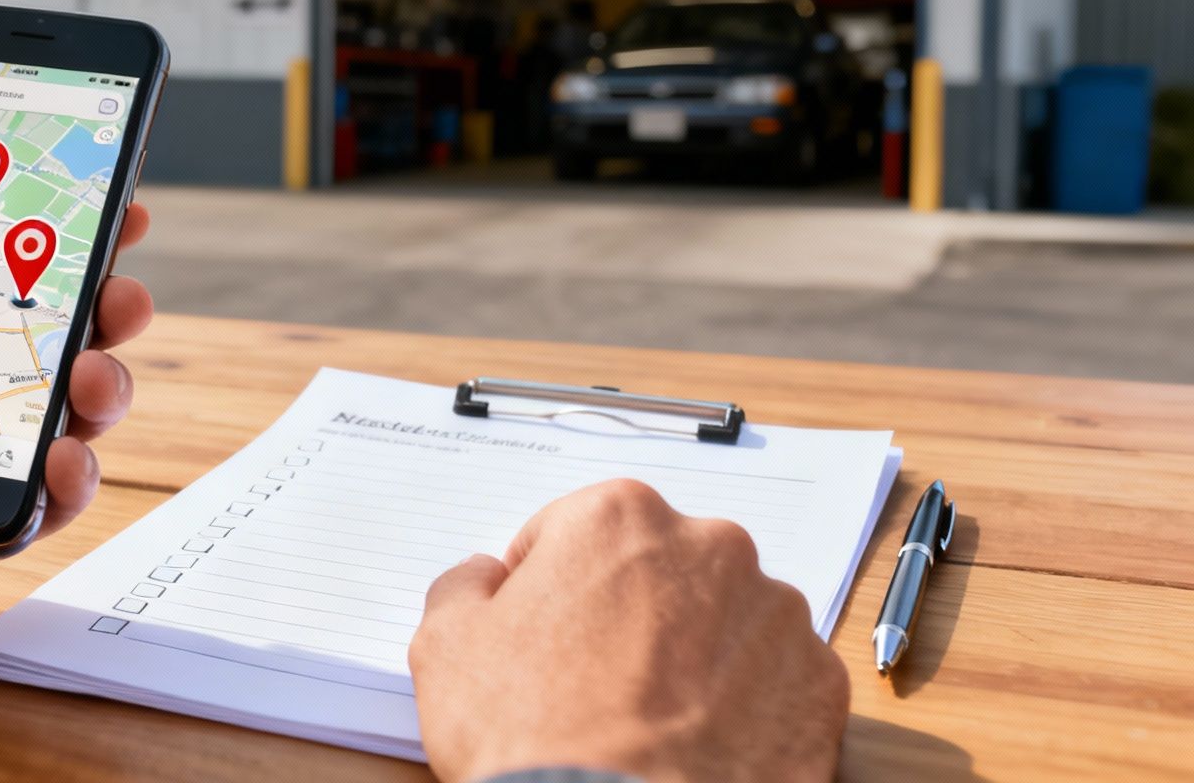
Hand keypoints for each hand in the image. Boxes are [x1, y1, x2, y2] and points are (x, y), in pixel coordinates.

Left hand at [0, 137, 154, 774]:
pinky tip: (67, 456)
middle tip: (121, 288)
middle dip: (86, 309)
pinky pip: (20, 512)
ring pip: (37, 423)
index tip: (87, 205)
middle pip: (19, 344)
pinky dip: (62, 485)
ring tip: (97, 373)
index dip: (26, 242)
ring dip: (90, 389)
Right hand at [408, 479, 849, 782]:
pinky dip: (744, 707)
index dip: (545, 588)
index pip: (572, 532)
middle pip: (657, 569)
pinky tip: (698, 746)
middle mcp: (711, 548)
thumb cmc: (533, 737)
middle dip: (629, 612)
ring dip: (692, 655)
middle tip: (594, 684)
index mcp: (619, 518)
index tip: (539, 637)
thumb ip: (464, 588)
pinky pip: (774, 683)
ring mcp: (776, 617)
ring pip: (724, 622)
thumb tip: (485, 578)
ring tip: (651, 722)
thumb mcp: (445, 648)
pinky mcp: (819, 688)